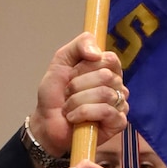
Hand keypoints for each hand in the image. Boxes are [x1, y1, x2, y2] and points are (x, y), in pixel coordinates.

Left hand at [29, 36, 127, 158]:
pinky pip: (106, 111)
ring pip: (104, 93)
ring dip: (77, 100)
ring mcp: (120, 105)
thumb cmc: (56, 94)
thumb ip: (79, 45)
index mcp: (108, 69)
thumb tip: (97, 53)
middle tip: (68, 94)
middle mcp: (117, 86)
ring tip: (69, 107)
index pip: (109, 59)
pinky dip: (83, 113)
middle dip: (78, 85)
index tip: (72, 74)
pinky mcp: (118, 123)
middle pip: (105, 75)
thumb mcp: (62, 60)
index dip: (86, 66)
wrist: (46, 122)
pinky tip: (74, 118)